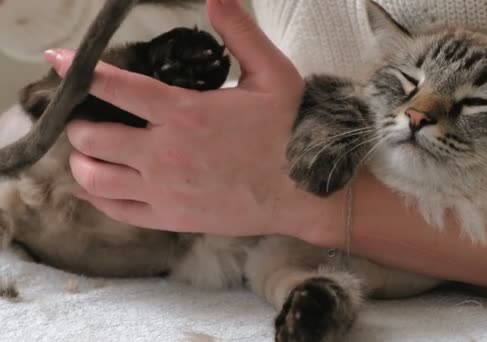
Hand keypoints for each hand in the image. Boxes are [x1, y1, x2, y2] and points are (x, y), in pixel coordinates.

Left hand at [45, 0, 311, 234]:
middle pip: (92, 137)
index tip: (60, 62)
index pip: (116, 87)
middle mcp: (165, 153)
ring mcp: (165, 191)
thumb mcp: (273, 75)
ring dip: (82, 161)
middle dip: (80, 123)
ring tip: (91, 152)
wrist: (307, 190)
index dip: (81, 70)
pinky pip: (116, 211)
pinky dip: (98, 196)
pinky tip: (103, 185)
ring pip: (94, 178)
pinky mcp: (172, 219)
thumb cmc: (291, 131)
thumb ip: (240, 34)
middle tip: (89, 117)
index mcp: (185, 113)